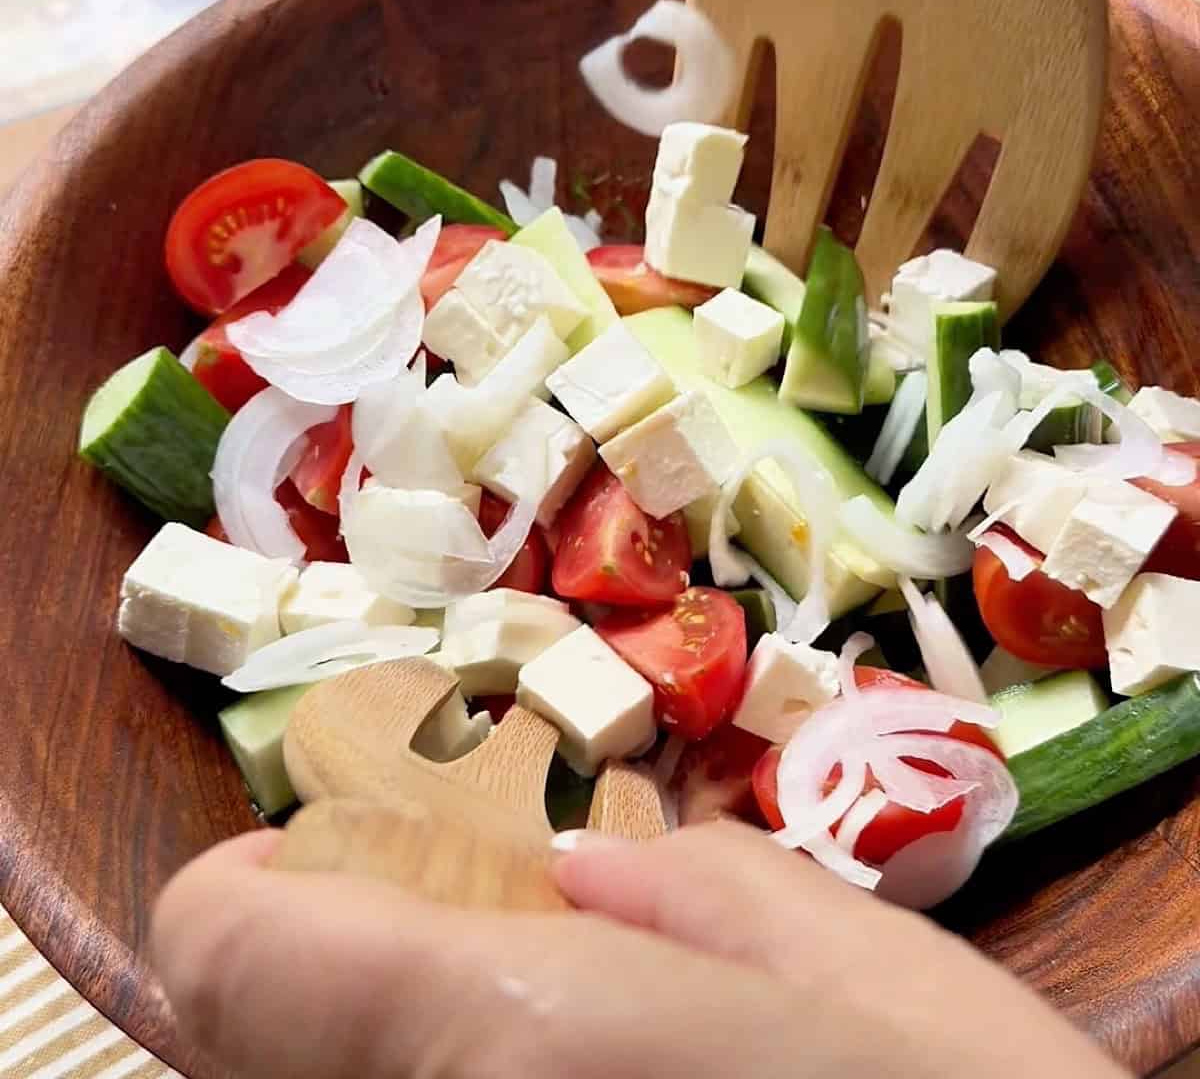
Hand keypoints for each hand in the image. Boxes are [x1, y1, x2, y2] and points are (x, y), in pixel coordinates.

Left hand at [152, 822, 1129, 1078]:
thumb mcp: (836, 953)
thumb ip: (683, 886)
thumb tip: (583, 871)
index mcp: (496, 1040)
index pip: (220, 945)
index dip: (250, 882)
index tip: (340, 844)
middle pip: (230, 1034)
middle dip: (305, 953)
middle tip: (431, 906)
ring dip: (345, 1028)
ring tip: (494, 990)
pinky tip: (531, 1067)